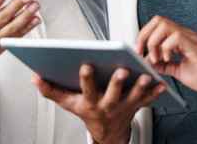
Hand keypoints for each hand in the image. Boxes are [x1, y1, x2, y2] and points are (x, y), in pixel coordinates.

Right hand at [33, 65, 163, 143]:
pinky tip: (161, 83)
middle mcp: (108, 105)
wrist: (107, 132)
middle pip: (113, 94)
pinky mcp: (137, 105)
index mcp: (91, 102)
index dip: (86, 78)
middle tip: (121, 70)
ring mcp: (124, 106)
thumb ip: (51, 90)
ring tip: (145, 75)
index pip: (86, 89)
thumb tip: (35, 77)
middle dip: (117, 83)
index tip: (85, 65)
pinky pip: (148, 99)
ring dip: (140, 86)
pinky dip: (155, 92)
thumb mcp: (68, 103)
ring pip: (133, 96)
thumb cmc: (88, 111)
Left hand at [136, 16, 196, 99]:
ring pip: (164, 25)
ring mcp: (191, 38)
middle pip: (157, 20)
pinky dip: (165, 48)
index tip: (139, 52)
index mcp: (181, 38)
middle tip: (142, 52)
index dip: (144, 35)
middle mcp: (185, 34)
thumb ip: (165, 65)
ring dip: (154, 42)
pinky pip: (175, 37)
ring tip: (156, 58)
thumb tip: (149, 63)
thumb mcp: (180, 71)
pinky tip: (167, 60)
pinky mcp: (196, 46)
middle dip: (144, 35)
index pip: (157, 25)